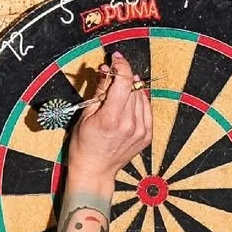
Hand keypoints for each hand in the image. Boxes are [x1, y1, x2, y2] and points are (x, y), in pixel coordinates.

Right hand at [66, 51, 151, 188]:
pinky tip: (127, 106)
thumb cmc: (84, 147)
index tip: (115, 59)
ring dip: (131, 90)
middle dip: (122, 78)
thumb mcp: (85, 116)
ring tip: (117, 96)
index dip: (121, 65)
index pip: (124, 81)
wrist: (94, 172)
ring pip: (141, 96)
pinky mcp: (146, 135)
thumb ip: (100, 91)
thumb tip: (107, 70)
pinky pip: (146, 109)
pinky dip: (138, 102)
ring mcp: (140, 131)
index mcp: (111, 119)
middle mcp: (129, 124)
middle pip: (132, 86)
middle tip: (111, 77)